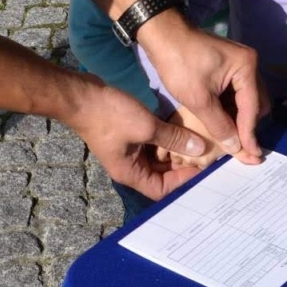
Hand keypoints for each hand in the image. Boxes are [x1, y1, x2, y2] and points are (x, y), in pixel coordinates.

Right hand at [65, 82, 208, 199]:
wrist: (81, 96)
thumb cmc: (110, 116)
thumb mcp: (147, 127)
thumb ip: (175, 138)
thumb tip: (200, 148)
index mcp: (130, 173)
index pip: (162, 190)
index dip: (183, 182)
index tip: (203, 168)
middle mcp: (129, 167)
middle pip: (161, 175)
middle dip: (182, 166)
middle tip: (205, 155)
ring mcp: (128, 151)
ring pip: (158, 158)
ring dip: (176, 151)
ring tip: (197, 142)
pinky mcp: (128, 136)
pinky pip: (152, 143)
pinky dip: (166, 139)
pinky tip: (181, 130)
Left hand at [138, 13, 266, 163]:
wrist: (162, 35)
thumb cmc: (179, 64)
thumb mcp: (198, 99)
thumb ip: (219, 125)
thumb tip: (235, 149)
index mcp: (246, 67)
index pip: (252, 108)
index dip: (249, 134)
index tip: (251, 156)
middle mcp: (249, 64)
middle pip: (256, 104)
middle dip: (247, 126)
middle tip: (240, 148)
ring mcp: (240, 64)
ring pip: (247, 99)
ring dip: (240, 118)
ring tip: (231, 139)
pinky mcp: (228, 66)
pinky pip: (237, 92)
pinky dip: (231, 108)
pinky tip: (222, 122)